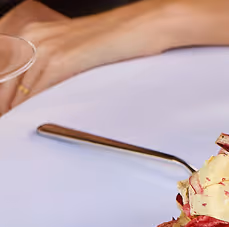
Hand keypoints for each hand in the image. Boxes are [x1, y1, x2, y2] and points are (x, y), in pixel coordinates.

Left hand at [0, 1, 169, 114]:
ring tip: (18, 126)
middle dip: (7, 103)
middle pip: (7, 78)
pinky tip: (34, 119)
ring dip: (16, 110)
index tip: (8, 110)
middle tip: (10, 122)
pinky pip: (39, 90)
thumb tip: (41, 89)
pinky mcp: (62, 59)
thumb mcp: (76, 49)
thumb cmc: (118, 38)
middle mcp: (34, 35)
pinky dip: (33, 108)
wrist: (142, 25)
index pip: (6, 69)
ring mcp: (46, 46)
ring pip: (18, 87)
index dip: (5, 94)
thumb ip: (53, 65)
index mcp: (34, 30)